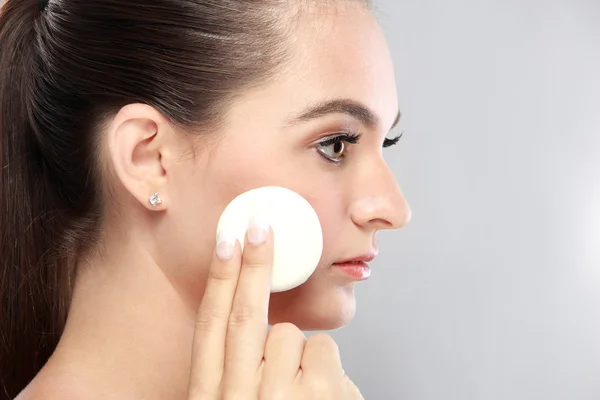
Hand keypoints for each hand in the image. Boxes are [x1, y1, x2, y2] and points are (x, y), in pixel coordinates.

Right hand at [187, 216, 363, 398]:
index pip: (210, 326)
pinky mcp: (322, 394)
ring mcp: (281, 395)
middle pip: (244, 313)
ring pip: (293, 334)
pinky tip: (325, 396)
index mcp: (209, 397)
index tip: (225, 241)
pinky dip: (328, 366)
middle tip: (259, 226)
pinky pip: (325, 349)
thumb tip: (256, 327)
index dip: (218, 279)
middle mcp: (239, 395)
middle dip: (253, 264)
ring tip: (305, 391)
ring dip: (302, 351)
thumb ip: (236, 371)